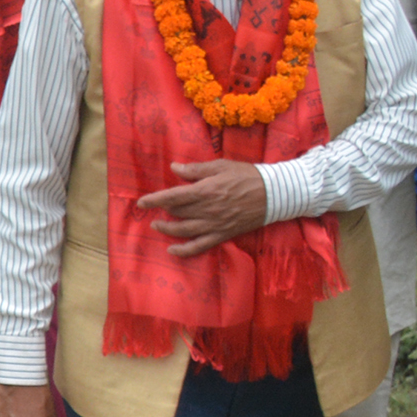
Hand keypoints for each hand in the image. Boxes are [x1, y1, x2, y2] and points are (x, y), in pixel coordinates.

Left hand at [137, 158, 266, 256]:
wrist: (275, 194)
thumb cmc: (247, 176)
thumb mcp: (220, 166)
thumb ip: (195, 169)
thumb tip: (174, 167)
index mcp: (205, 190)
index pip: (172, 197)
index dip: (155, 199)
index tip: (142, 201)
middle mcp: (207, 209)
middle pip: (177, 212)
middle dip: (162, 210)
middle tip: (154, 208)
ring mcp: (215, 224)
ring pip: (184, 230)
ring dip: (167, 229)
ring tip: (156, 225)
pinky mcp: (223, 234)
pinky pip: (200, 246)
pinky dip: (184, 250)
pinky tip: (172, 250)